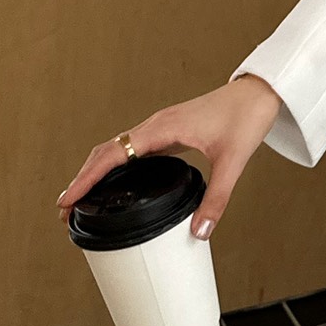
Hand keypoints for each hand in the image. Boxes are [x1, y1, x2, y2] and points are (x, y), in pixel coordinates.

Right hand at [56, 74, 282, 241]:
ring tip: (81, 199)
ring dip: (96, 171)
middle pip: (106, 152)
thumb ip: (217, 199)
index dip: (86, 178)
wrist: (259, 92)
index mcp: (162, 129)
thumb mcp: (233, 162)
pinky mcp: (168, 131)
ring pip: (116, 148)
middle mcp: (155, 126)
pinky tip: (115, 183)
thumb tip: (200, 232)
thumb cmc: (246, 118)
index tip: (66, 200)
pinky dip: (115, 165)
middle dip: (83, 179)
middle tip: (66, 210)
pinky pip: (131, 148)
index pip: (112, 155)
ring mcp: (160, 127)